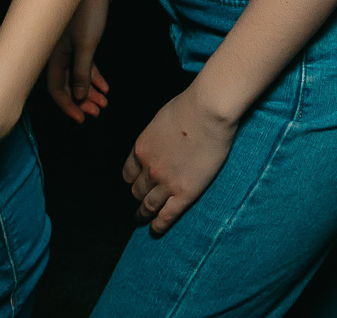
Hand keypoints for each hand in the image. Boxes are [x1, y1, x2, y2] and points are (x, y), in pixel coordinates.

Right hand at [46, 0, 110, 122]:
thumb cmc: (87, 11)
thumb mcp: (86, 45)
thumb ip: (81, 72)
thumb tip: (79, 97)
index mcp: (53, 55)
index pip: (56, 89)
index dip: (67, 106)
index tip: (81, 119)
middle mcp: (59, 53)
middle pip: (67, 85)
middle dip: (81, 101)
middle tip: (96, 113)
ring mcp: (71, 47)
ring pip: (78, 76)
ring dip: (90, 91)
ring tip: (104, 104)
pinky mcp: (83, 40)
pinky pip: (86, 65)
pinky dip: (95, 76)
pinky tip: (105, 87)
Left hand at [122, 83, 237, 234]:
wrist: (208, 112)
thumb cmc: (189, 107)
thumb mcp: (161, 120)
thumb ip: (157, 136)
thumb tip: (161, 141)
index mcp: (141, 148)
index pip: (128, 173)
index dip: (132, 180)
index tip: (134, 185)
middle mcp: (149, 168)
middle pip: (137, 190)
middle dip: (137, 197)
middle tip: (139, 204)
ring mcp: (166, 183)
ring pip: (148, 205)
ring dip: (143, 214)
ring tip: (143, 220)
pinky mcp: (185, 193)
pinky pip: (167, 215)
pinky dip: (159, 225)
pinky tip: (155, 230)